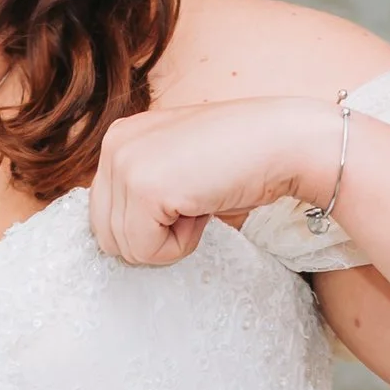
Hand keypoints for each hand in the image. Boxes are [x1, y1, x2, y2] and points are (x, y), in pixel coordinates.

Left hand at [89, 96, 338, 266]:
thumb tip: (120, 237)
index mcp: (120, 138)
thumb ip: (144, 190)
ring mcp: (125, 164)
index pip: (105, 216)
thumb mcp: (177, 168)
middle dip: (154, 235)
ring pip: (126, 247)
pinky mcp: (142, 188)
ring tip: (200, 199)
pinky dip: (181, 244)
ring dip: (170, 239)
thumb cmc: (242, 161)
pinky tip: (202, 206)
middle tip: (194, 200)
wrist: (284, 144)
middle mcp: (114, 145)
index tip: (186, 196)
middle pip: (108, 236)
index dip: (149, 224)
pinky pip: (146, 251)